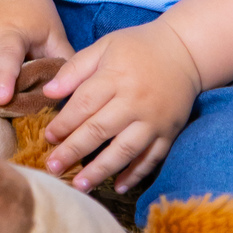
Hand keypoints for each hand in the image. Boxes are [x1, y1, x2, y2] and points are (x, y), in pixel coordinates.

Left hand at [42, 20, 201, 193]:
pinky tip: (117, 186)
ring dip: (100, 171)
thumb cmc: (139, 47)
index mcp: (116, 77)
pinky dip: (135, 174)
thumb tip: (48, 92)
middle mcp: (135, 101)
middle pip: (99, 130)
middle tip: (52, 168)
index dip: (64, 123)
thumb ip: (75, 68)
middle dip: (73, 151)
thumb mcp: (105, 46)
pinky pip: (151, 158)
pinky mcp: (169, 132)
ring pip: (124, 151)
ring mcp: (154, 120)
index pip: (84, 104)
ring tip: (79, 186)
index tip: (47, 138)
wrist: (186, 50)